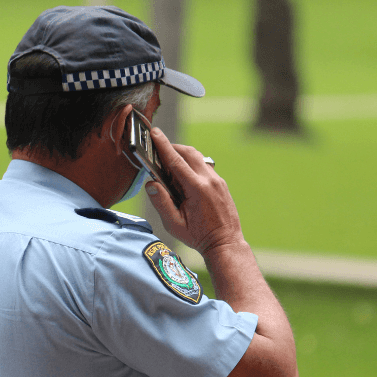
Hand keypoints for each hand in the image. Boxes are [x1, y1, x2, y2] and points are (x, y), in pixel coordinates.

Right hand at [146, 128, 243, 254]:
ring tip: (169, 167)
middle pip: (188, 153)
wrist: (225, 243)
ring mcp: (218, 181)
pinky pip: (204, 167)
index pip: (176, 161)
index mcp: (197, 189)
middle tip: (157, 150)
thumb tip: (150, 184)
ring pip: (197, 158)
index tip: (154, 133)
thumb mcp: (174, 224)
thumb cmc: (199, 237)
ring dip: (182, 156)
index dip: (163, 145)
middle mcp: (209, 180)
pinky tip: (184, 179)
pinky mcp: (221, 184)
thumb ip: (161, 202)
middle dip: (172, 148)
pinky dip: (192, 166)